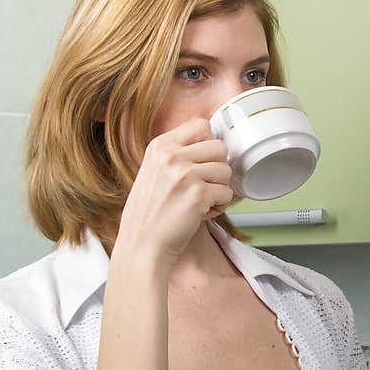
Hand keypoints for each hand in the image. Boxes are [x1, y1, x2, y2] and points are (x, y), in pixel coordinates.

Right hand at [115, 116, 233, 264]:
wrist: (142, 244)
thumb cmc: (150, 213)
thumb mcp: (154, 171)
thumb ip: (178, 154)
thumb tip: (212, 142)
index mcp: (160, 146)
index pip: (201, 125)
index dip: (208, 145)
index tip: (203, 162)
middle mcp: (172, 156)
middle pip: (220, 147)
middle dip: (217, 169)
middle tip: (204, 186)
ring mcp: (185, 174)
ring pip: (227, 171)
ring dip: (219, 189)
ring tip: (201, 202)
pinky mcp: (198, 195)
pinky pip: (227, 193)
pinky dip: (220, 206)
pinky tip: (202, 213)